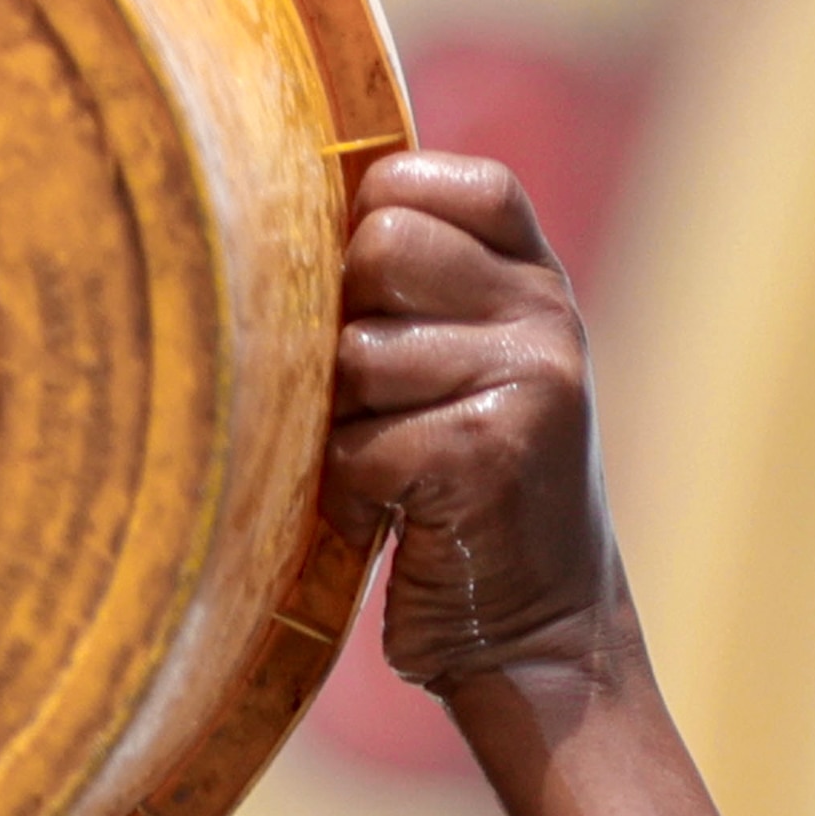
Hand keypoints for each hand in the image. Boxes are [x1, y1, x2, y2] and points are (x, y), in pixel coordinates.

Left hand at [327, 151, 628, 693]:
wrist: (541, 633)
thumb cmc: (466, 496)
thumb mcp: (466, 369)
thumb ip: (413, 293)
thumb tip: (268, 214)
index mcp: (536, 280)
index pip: (438, 182)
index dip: (373, 219)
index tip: (365, 299)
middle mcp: (546, 314)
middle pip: (379, 245)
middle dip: (342, 326)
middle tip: (370, 402)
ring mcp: (529, 379)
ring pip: (355, 354)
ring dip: (342, 426)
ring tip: (386, 471)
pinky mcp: (490, 452)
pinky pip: (357, 444)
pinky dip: (350, 495)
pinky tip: (390, 517)